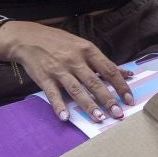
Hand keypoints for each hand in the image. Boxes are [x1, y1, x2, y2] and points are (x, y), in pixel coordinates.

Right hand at [0, 20, 133, 122]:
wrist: (27, 37)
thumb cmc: (59, 42)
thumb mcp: (83, 45)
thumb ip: (103, 62)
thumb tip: (127, 74)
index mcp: (87, 50)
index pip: (109, 70)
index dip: (121, 86)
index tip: (130, 99)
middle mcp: (75, 60)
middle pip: (94, 82)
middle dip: (108, 99)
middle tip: (118, 114)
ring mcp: (59, 69)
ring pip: (76, 90)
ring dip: (88, 105)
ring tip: (99, 118)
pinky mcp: (44, 78)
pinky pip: (53, 94)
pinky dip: (59, 106)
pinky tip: (66, 117)